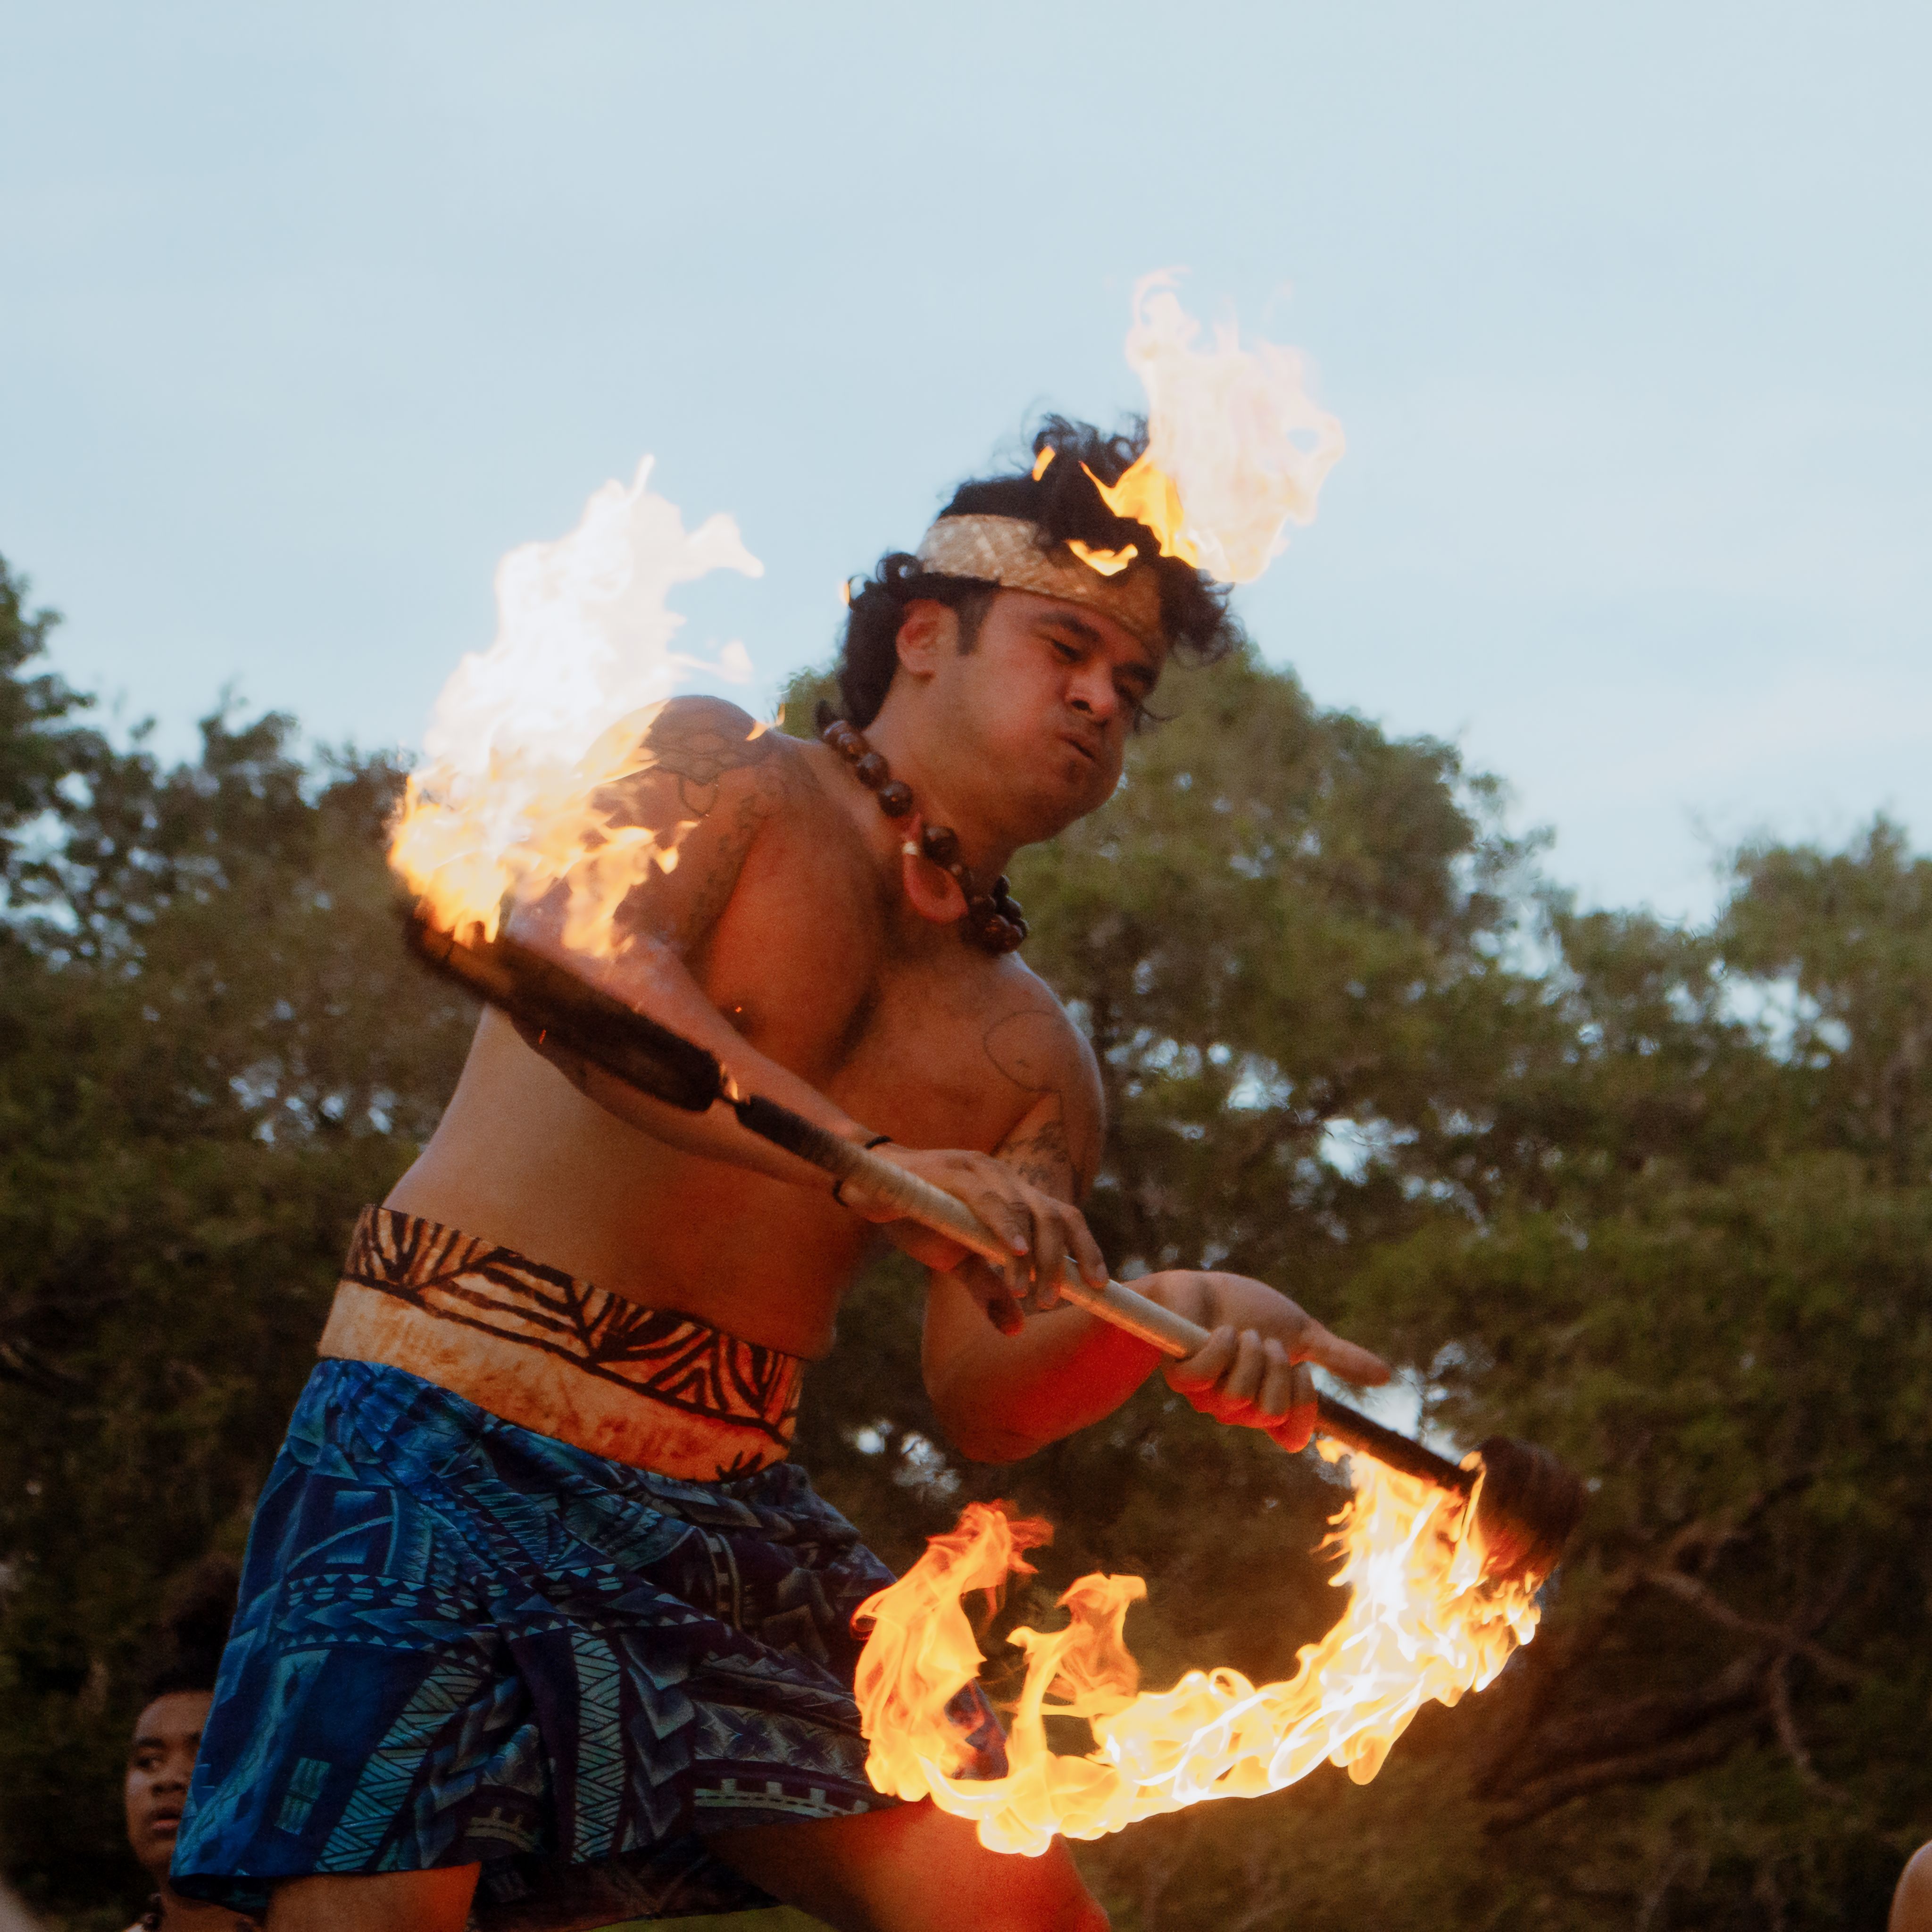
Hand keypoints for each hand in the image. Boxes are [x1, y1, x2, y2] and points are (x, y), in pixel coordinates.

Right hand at [843, 1144, 1106, 1334]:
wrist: (870, 1188)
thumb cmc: (921, 1220)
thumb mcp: (958, 1263)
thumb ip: (988, 1288)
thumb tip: (1015, 1328)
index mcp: (1017, 1198)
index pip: (1064, 1218)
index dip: (1086, 1249)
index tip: (1100, 1286)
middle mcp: (1008, 1180)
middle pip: (1055, 1215)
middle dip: (1062, 1260)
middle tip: (1051, 1302)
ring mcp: (983, 1171)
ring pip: (1026, 1208)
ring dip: (1034, 1254)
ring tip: (1032, 1292)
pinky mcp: (954, 1171)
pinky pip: (987, 1198)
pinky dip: (1004, 1225)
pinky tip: (1013, 1252)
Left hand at [1138, 1270, 1389, 1452]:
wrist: (1200, 1286)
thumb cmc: (1246, 1309)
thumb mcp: (1299, 1332)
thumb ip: (1338, 1357)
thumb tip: (1386, 1376)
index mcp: (1267, 1402)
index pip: (1292, 1436)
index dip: (1304, 1407)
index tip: (1303, 1371)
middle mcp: (1238, 1408)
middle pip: (1271, 1411)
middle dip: (1275, 1367)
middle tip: (1264, 1341)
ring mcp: (1208, 1395)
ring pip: (1239, 1396)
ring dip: (1247, 1352)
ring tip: (1240, 1333)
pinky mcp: (1180, 1377)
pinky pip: (1205, 1377)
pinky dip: (1220, 1346)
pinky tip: (1220, 1330)